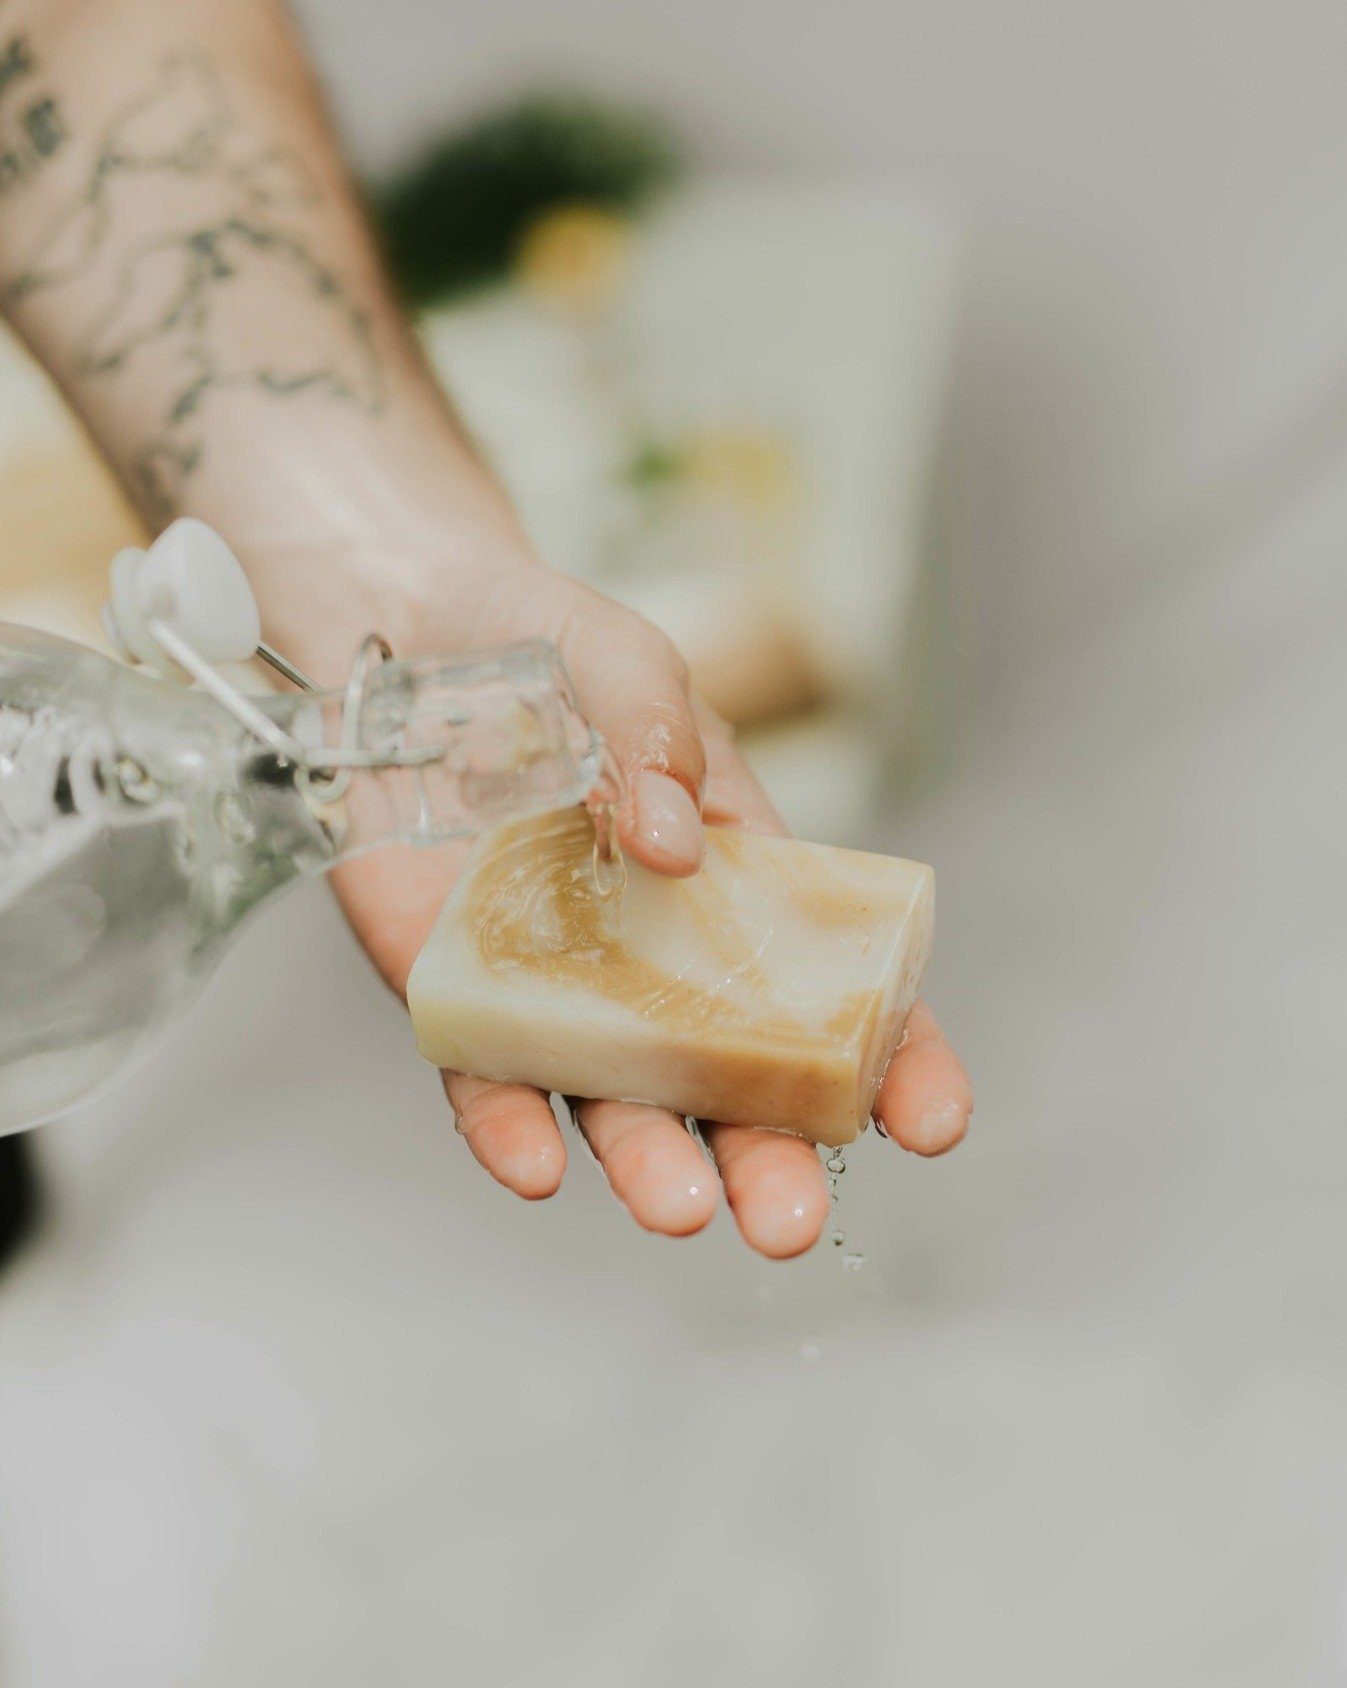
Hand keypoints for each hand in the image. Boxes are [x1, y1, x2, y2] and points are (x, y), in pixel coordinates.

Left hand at [292, 554, 973, 1257]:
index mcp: (739, 882)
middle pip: (733, 1080)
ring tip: (685, 1211)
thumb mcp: (623, 657)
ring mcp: (559, 985)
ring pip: (619, 1101)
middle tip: (793, 1222)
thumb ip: (657, 733)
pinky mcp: (457, 995)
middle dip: (772, 1157)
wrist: (397, 636)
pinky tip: (535, 1163)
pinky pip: (486, 1079)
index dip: (892, 1057)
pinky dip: (508, 1128)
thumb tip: (675, 843)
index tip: (929, 1121)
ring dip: (653, 1164)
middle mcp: (661, 956)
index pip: (836, 987)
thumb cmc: (540, 643)